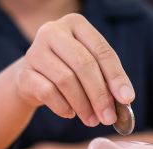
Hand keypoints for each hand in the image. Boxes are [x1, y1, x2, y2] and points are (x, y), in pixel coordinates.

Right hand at [16, 13, 134, 126]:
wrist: (33, 77)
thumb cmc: (67, 71)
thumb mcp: (87, 68)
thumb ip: (104, 79)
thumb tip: (124, 101)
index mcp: (76, 24)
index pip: (102, 51)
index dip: (116, 76)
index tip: (127, 99)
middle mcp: (53, 31)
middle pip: (84, 65)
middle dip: (100, 95)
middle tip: (108, 118)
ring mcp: (36, 51)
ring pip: (66, 80)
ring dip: (83, 105)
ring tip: (92, 120)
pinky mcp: (25, 73)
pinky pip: (48, 93)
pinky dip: (63, 107)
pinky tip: (70, 114)